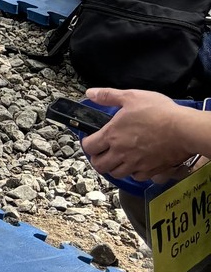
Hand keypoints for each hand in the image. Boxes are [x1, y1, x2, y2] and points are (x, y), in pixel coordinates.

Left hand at [82, 87, 204, 183]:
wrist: (183, 130)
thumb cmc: (159, 113)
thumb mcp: (131, 97)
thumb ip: (108, 96)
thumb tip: (91, 94)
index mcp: (112, 135)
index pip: (89, 147)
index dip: (87, 143)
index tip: (91, 139)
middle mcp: (121, 153)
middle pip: (99, 165)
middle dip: (97, 158)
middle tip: (102, 151)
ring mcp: (135, 164)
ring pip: (116, 173)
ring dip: (114, 166)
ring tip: (118, 158)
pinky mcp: (150, 170)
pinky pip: (136, 177)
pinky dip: (133, 172)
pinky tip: (136, 163)